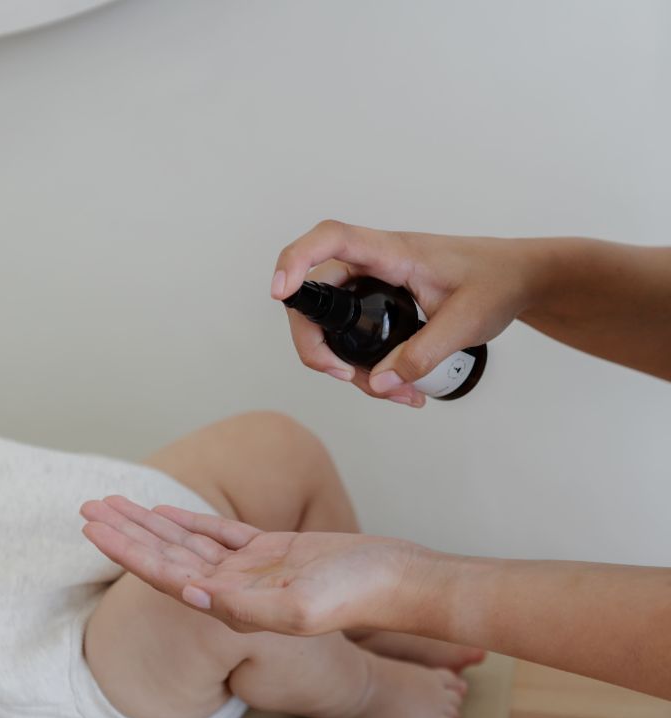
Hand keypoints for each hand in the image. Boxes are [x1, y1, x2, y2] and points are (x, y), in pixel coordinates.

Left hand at [80, 495, 414, 635]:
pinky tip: (162, 511)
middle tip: (86, 510)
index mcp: (237, 604)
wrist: (396, 580)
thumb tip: (191, 593)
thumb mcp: (300, 604)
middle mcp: (236, 588)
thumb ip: (246, 605)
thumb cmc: (357, 594)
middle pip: (168, 557)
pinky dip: (189, 520)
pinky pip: (219, 532)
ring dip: (149, 524)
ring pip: (187, 542)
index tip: (96, 531)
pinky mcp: (271, 549)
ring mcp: (252, 568)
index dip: (130, 553)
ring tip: (112, 505)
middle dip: (126, 534)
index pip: (169, 576)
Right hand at [271, 220, 541, 403]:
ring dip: (348, 363)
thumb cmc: (498, 283)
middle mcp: (376, 262)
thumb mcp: (465, 322)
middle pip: (318, 293)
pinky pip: (356, 331)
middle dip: (317, 342)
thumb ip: (422, 354)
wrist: (521, 277)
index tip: (281, 294)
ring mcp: (376, 283)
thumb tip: (380, 383)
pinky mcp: (383, 302)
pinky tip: (396, 385)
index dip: (296, 262)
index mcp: (393, 252)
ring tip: (394, 394)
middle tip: (343, 376)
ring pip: (336, 321)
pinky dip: (367, 363)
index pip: (330, 240)